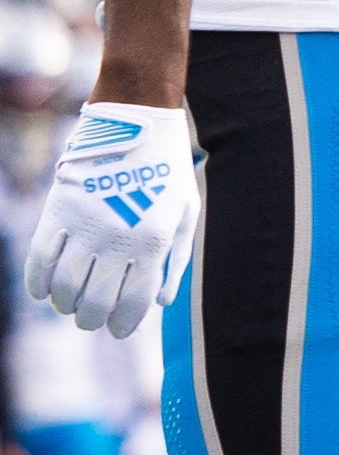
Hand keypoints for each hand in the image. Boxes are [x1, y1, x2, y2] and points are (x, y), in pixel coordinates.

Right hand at [29, 103, 198, 336]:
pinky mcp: (58, 208)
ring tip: (69, 306)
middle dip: (91, 319)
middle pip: (97, 300)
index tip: (117, 330)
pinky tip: (41, 291)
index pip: (135, 301)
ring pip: (65, 284)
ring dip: (64, 304)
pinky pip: (40, 255)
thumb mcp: (185, 216)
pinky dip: (37, 279)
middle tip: (89, 321)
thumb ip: (173, 261)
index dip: (124, 323)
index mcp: (153, 243)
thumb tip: (160, 302)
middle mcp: (118, 239)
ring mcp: (85, 224)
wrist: (134, 123)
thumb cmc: (166, 173)